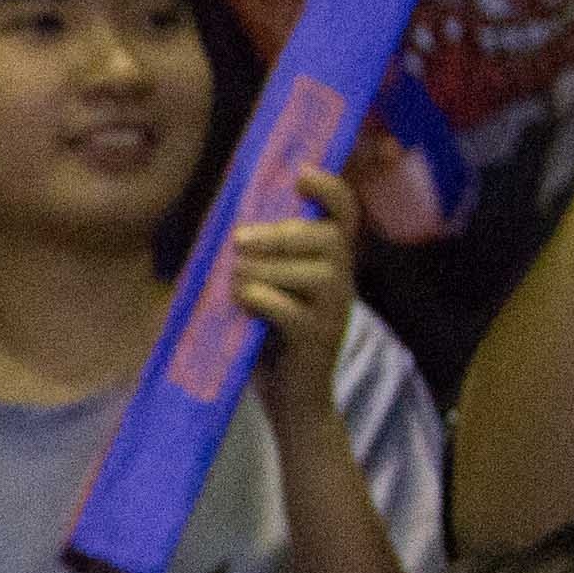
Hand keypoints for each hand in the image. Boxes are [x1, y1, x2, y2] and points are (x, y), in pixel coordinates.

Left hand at [233, 163, 356, 411]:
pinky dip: (258, 300)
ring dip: (257, 271)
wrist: (291, 397)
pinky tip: (243, 304)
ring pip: (304, 271)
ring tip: (233, 284)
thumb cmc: (271, 334)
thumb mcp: (268, 287)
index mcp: (331, 260)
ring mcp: (334, 310)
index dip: (330, 190)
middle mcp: (342, 279)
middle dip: (276, 236)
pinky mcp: (317, 338)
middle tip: (237, 242)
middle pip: (322, 238)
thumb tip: (228, 225)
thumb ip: (259, 257)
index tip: (301, 175)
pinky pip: (286, 307)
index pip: (345, 214)